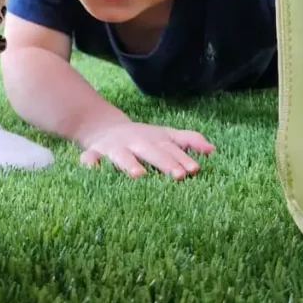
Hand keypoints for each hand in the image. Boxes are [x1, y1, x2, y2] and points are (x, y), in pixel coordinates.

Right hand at [79, 122, 214, 179]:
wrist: (102, 127)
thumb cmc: (141, 139)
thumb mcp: (164, 135)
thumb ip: (188, 140)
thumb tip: (212, 150)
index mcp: (153, 138)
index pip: (170, 148)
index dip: (182, 158)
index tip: (194, 170)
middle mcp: (135, 141)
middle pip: (151, 151)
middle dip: (164, 162)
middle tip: (178, 176)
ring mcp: (114, 147)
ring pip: (121, 155)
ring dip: (129, 163)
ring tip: (138, 175)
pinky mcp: (94, 153)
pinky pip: (90, 159)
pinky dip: (90, 163)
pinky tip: (93, 171)